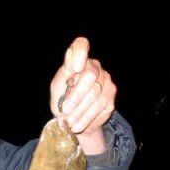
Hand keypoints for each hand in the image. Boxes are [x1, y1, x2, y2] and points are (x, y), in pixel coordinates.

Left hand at [50, 37, 115, 153]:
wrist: (74, 120)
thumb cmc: (63, 100)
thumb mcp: (58, 87)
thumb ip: (64, 73)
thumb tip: (70, 53)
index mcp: (79, 61)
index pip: (81, 45)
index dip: (80, 53)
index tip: (75, 68)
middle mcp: (95, 68)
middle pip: (90, 75)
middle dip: (75, 96)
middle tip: (66, 110)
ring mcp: (106, 82)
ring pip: (95, 95)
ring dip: (79, 111)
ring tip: (70, 122)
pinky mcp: (111, 98)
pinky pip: (99, 108)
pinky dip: (86, 118)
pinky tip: (78, 124)